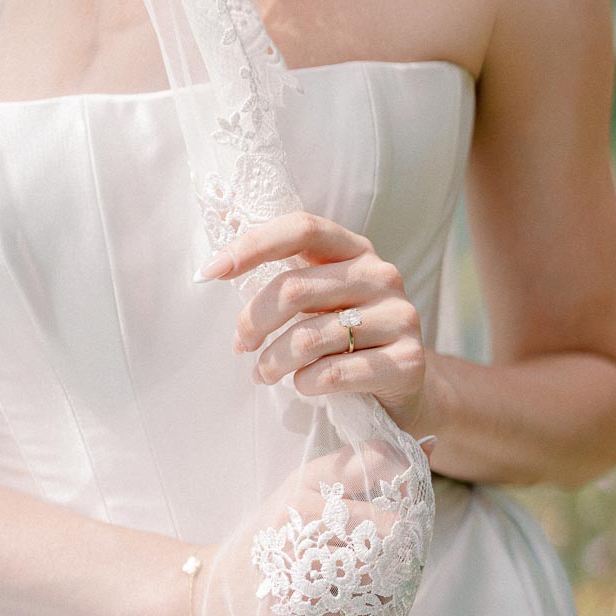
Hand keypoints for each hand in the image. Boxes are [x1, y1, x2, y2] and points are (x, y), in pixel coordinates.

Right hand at [190, 439, 422, 615]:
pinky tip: (349, 598)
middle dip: (402, 540)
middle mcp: (302, 515)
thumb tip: (432, 441)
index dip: (405, 477)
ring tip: (374, 575)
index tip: (408, 495)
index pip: (373, 461)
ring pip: (379, 568)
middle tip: (399, 547)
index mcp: (305, 481)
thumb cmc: (274, 540)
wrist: (218, 596)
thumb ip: (365, 472)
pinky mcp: (301, 603)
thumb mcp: (307, 494)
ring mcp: (300, 560)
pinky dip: (367, 604)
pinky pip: (362, 604)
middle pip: (386, 523)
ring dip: (388, 577)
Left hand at [197, 210, 438, 437]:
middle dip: (253, 321)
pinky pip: (333, 373)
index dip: (252, 246)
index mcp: (354, 249)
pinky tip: (303, 386)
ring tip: (264, 373)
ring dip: (273, 361)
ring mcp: (399, 316)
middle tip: (241, 346)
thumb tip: (213, 264)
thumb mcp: (319, 299)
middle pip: (295, 288)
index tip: (208, 273)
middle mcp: (381, 275)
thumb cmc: (345, 337)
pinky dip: (305, 384)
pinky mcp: (407, 360)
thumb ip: (284, 277)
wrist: (406, 385)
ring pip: (309, 337)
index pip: (301, 229)